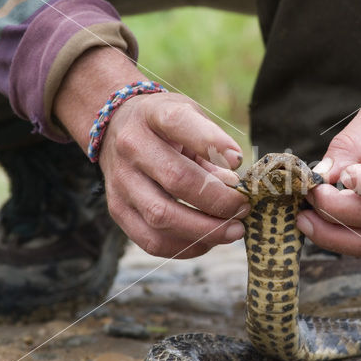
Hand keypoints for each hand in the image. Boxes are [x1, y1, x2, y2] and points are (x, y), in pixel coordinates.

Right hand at [98, 91, 248, 258]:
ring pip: (161, 216)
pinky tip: (207, 241)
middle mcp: (131, 146)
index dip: (211, 142)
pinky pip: (150, 240)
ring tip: (233, 231)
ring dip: (205, 230)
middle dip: (218, 200)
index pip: (178, 123)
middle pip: (176, 179)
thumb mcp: (191, 118)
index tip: (238, 160)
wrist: (117, 128)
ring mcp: (120, 180)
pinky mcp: (117, 209)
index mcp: (153, 114)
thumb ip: (212, 148)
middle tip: (243, 208)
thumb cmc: (167, 127)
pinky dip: (184, 246)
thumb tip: (232, 185)